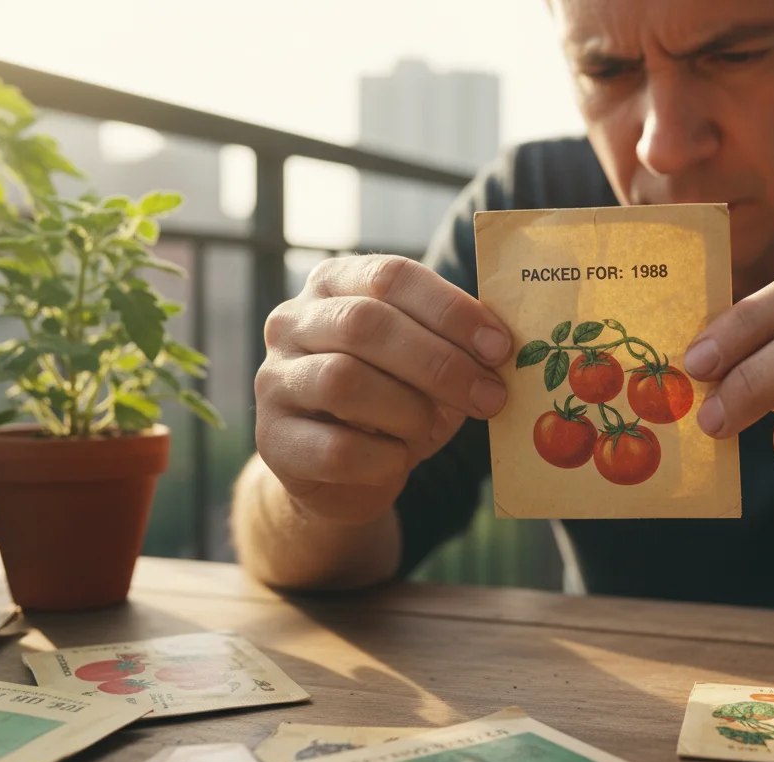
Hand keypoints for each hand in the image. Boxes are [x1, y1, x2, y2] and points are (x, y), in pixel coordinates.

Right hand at [256, 255, 510, 525]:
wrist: (340, 473)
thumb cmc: (393, 402)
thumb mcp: (426, 365)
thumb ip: (454, 347)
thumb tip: (500, 349)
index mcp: (335, 284)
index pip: (391, 276)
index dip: (451, 310)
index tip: (499, 346)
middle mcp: (292, 322)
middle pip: (366, 324)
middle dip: (440, 363)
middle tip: (491, 396)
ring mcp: (274, 379)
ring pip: (344, 380)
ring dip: (408, 410)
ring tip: (433, 428)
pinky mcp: (273, 440)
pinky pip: (337, 449)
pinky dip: (384, 459)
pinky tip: (399, 461)